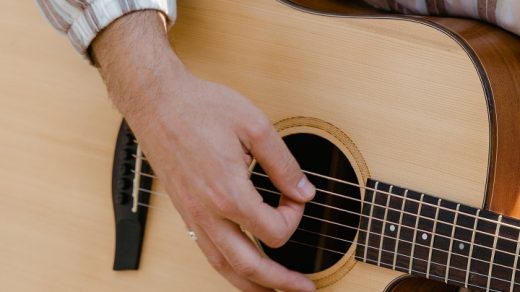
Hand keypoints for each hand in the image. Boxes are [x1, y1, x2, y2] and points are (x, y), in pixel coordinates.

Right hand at [93, 11, 315, 291]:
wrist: (157, 102)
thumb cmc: (200, 108)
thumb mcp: (255, 127)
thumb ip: (284, 165)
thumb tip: (303, 191)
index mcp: (228, 193)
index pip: (275, 231)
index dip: (295, 217)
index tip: (295, 197)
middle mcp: (208, 213)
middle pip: (248, 266)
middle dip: (280, 282)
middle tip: (303, 288)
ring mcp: (193, 216)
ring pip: (223, 267)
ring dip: (252, 285)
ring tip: (273, 291)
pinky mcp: (185, 213)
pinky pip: (207, 252)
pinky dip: (228, 268)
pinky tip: (240, 267)